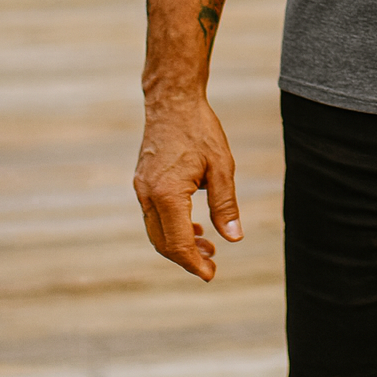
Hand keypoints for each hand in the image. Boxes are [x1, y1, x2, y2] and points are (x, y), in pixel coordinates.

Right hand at [133, 99, 241, 280]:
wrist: (172, 102)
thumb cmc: (200, 130)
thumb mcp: (221, 167)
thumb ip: (225, 205)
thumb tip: (234, 238)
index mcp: (168, 194)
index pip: (178, 243)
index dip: (194, 263)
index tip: (210, 274)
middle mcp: (148, 195)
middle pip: (163, 242)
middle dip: (186, 258)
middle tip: (211, 265)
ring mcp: (142, 188)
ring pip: (156, 231)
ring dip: (179, 244)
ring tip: (207, 247)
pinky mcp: (142, 182)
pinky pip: (154, 215)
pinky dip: (171, 227)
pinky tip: (194, 227)